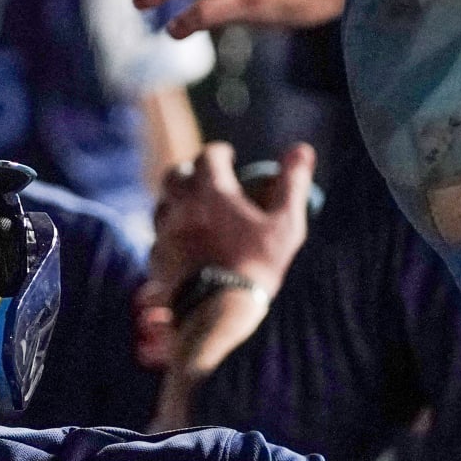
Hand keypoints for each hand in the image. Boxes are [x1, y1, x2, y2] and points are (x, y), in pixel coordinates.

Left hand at [149, 142, 315, 302]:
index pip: (209, 155)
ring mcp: (165, 234)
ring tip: (189, 209)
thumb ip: (292, 184)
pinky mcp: (157, 260)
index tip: (227, 155)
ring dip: (174, 201)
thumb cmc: (256, 266)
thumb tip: (303, 149)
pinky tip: (180, 245)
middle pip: (174, 176)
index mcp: (211, 191)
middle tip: (200, 175)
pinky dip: (169, 235)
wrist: (217, 312)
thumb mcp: (285, 224)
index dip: (219, 152)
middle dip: (187, 170)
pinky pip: (158, 240)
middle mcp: (182, 206)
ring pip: (161, 206)